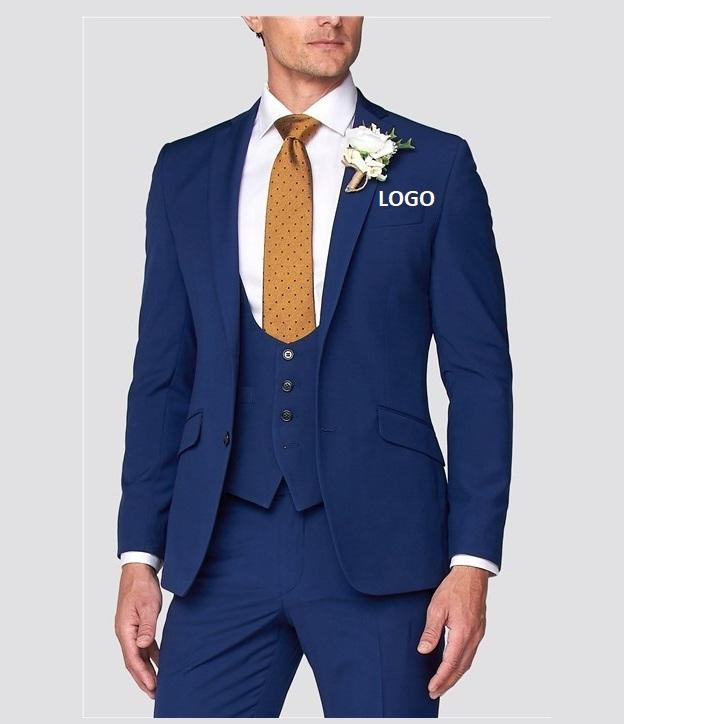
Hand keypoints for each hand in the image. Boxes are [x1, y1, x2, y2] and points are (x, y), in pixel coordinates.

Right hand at [115, 563, 161, 698]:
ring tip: (157, 685)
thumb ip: (146, 626)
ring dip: (147, 670)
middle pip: (133, 662)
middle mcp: (125, 633)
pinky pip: (144, 646)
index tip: (152, 686)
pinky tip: (161, 664)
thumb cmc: (141, 586)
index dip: (142, 674)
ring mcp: (131, 631)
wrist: (138, 572)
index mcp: (125, 630)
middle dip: (143, 679)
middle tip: (154, 693)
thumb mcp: (148, 605)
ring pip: (138, 656)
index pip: (132, 658)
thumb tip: (143, 645)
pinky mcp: (138, 626)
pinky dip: (151, 657)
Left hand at [417, 565, 488, 698]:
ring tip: (443, 684)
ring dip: (455, 675)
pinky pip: (470, 653)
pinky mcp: (478, 630)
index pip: (450, 663)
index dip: (441, 678)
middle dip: (448, 682)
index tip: (432, 688)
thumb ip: (431, 631)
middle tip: (435, 692)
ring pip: (467, 662)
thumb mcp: (437, 607)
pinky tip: (454, 665)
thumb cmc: (454, 588)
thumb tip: (423, 650)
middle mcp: (473, 637)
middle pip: (461, 668)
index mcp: (463, 633)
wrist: (472, 574)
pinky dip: (461, 665)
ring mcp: (478, 634)